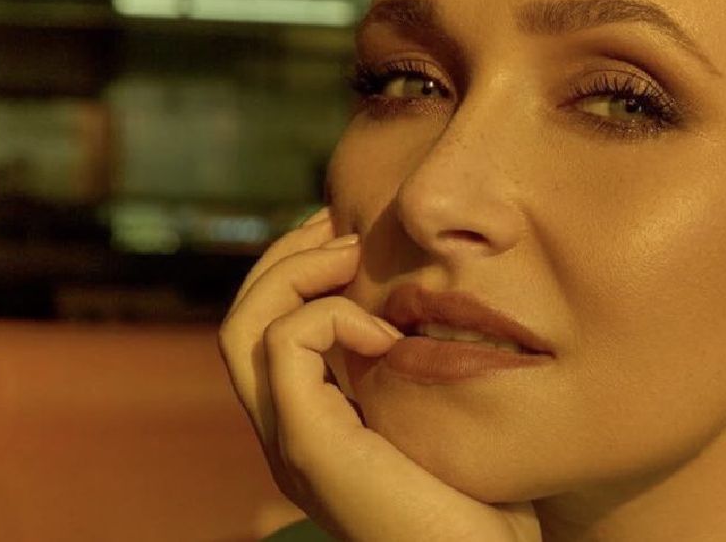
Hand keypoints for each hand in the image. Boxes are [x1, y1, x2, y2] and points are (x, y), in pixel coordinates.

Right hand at [218, 208, 541, 541]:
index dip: (295, 268)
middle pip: (240, 318)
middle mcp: (288, 430)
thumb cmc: (485, 499)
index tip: (348, 232)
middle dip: (284, 256)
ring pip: (241, 327)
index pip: (265, 328)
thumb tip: (429, 302)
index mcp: (313, 420)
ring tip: (352, 258)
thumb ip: (419, 364)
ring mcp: (290, 441)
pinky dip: (330, 316)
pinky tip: (387, 333)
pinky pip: (285, 347)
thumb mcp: (442, 412)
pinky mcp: (309, 446)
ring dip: (294, 273)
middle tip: (341, 226)